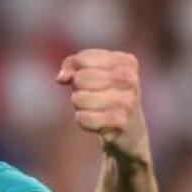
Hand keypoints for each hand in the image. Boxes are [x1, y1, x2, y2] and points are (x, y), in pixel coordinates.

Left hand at [56, 49, 149, 164]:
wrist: (128, 131)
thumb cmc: (105, 95)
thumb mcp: (91, 72)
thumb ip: (72, 65)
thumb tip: (61, 78)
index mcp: (126, 61)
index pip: (81, 60)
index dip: (74, 71)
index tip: (86, 79)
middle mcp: (130, 79)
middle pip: (80, 78)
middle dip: (78, 89)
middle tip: (92, 96)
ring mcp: (127, 101)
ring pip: (79, 99)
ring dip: (80, 107)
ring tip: (96, 109)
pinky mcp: (120, 121)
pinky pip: (82, 118)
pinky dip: (83, 121)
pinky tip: (97, 122)